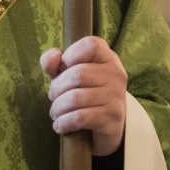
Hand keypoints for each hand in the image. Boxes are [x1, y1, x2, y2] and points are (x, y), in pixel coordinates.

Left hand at [39, 36, 126, 156]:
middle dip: (56, 88)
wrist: (105, 124)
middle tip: (54, 97)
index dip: (70, 55)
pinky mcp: (113, 118)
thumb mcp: (67, 73)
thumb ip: (54, 61)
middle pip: (77, 75)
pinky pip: (80, 118)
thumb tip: (53, 58)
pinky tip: (60, 125)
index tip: (63, 69)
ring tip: (55, 112)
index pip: (90, 45)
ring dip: (57, 108)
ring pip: (75, 98)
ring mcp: (116, 96)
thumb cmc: (83, 92)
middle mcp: (116, 74)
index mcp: (107, 57)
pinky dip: (63, 122)